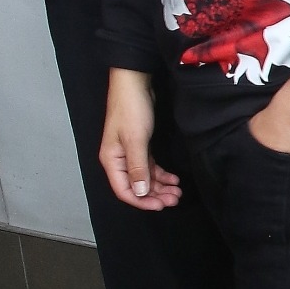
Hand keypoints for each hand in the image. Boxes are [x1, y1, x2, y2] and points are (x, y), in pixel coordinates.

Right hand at [100, 68, 182, 209]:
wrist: (135, 82)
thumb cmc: (131, 109)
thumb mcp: (135, 140)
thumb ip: (138, 168)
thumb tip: (140, 192)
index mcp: (112, 160)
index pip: (124, 190)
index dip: (142, 201)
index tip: (161, 205)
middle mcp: (119, 160)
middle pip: (136, 186)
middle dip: (155, 195)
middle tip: (175, 199)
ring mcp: (130, 153)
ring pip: (145, 177)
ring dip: (161, 186)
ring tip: (178, 192)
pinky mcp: (141, 145)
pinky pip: (150, 167)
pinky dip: (161, 174)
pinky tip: (174, 179)